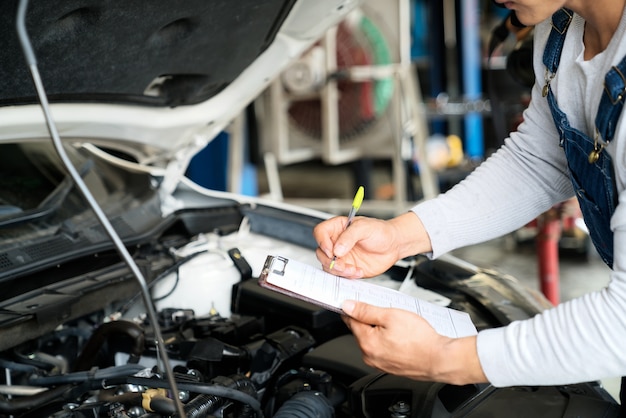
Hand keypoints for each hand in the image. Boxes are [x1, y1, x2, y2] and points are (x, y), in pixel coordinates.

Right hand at [313, 212, 431, 277]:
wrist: (394, 245)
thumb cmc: (381, 231)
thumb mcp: (365, 228)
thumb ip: (349, 236)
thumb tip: (337, 249)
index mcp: (338, 228)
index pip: (320, 232)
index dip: (322, 241)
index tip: (330, 250)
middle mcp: (337, 242)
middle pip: (321, 252)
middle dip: (330, 261)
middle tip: (342, 264)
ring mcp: (341, 256)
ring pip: (329, 266)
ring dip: (339, 271)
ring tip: (353, 269)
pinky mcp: (348, 268)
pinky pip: (340, 275)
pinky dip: (347, 276)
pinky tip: (358, 271)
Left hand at [341, 300, 486, 384]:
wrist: (440, 359)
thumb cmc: (420, 339)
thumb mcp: (391, 315)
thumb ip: (366, 310)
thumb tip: (347, 306)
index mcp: (367, 342)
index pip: (349, 320)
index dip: (352, 307)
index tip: (354, 301)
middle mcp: (370, 356)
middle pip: (360, 330)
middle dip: (369, 319)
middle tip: (386, 311)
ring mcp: (379, 363)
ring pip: (372, 340)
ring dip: (379, 330)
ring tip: (397, 324)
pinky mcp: (389, 366)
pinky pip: (381, 349)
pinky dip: (387, 340)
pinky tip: (400, 335)